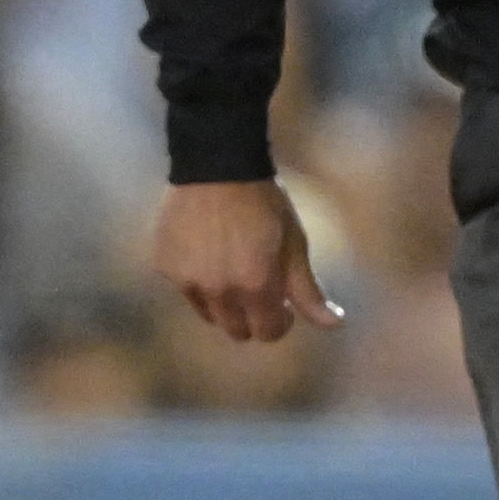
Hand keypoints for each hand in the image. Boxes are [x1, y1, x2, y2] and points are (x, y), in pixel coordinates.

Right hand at [152, 178, 341, 343]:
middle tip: (257, 289)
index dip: (280, 322)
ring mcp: (185, 280)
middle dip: (251, 317)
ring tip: (229, 269)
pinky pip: (184, 287)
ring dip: (222, 302)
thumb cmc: (265, 204)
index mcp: (255, 286)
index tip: (284, 305)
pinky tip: (205, 250)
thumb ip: (309, 290)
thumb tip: (334, 324)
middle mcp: (217, 291)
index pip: (266, 332)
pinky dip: (197, 279)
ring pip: (207, 312)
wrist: (216, 167)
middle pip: (235, 330)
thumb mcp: (294, 245)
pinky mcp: (164, 266)